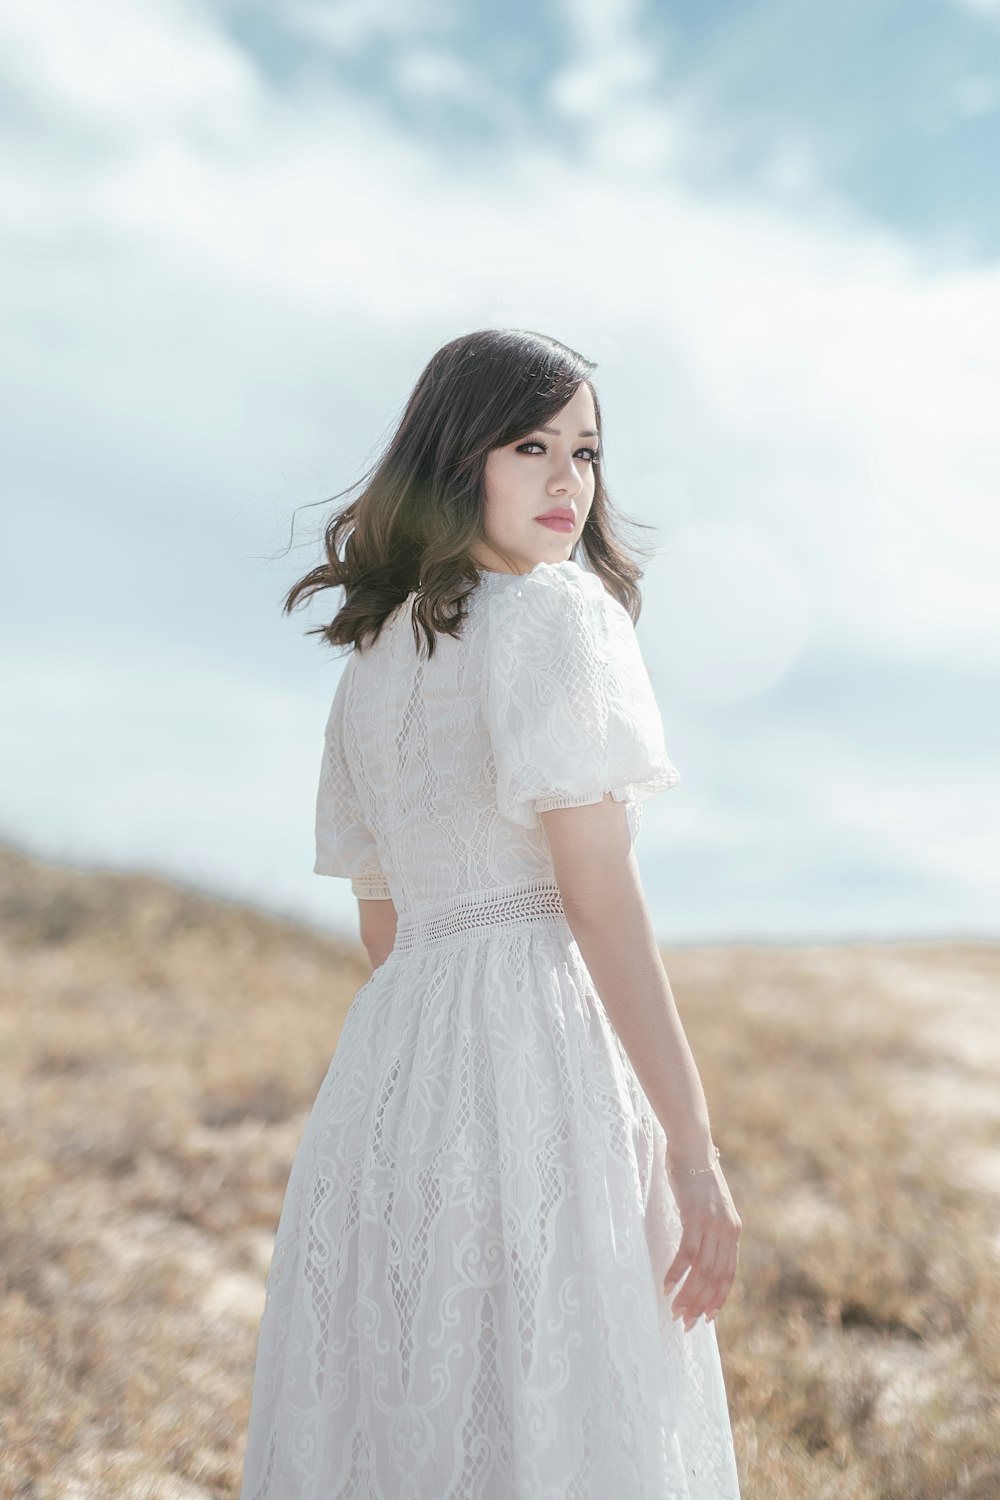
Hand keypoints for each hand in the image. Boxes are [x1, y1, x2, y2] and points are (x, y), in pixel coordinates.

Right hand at [661, 1154, 740, 1331]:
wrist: (692, 1147)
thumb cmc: (695, 1176)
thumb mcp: (710, 1206)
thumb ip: (710, 1229)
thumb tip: (700, 1253)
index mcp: (733, 1231)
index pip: (729, 1275)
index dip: (718, 1299)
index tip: (706, 1319)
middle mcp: (727, 1231)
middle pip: (715, 1278)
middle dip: (700, 1304)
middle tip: (685, 1323)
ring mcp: (712, 1224)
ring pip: (702, 1271)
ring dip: (687, 1295)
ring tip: (674, 1311)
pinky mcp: (695, 1217)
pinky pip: (687, 1253)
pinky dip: (676, 1273)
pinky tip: (667, 1286)